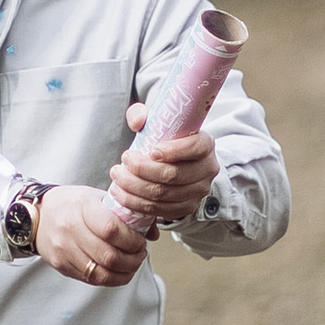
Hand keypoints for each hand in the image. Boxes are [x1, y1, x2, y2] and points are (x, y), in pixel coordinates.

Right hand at [32, 183, 150, 287]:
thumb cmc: (71, 204)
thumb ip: (125, 213)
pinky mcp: (62, 266)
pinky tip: (118, 270)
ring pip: (101, 273)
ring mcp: (64, 250)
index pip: (111, 230)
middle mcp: (70, 230)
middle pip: (109, 256)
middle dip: (132, 259)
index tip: (140, 241)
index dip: (132, 240)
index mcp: (82, 207)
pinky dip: (110, 278)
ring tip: (131, 263)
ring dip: (124, 272)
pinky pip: (92, 280)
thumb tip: (151, 233)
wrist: (38, 216)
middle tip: (139, 254)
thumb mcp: (97, 198)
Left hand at [109, 107, 217, 237]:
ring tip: (117, 177)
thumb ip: (143, 114)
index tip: (151, 150)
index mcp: (206, 144)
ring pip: (163, 194)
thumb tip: (137, 121)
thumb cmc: (166, 138)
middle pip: (173, 175)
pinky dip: (136, 203)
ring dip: (134, 187)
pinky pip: (159, 210)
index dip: (173, 151)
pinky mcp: (185, 208)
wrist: (178, 161)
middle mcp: (207, 170)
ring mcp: (198, 192)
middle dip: (142, 170)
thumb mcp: (157, 121)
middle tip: (123, 161)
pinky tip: (121, 194)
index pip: (195, 148)